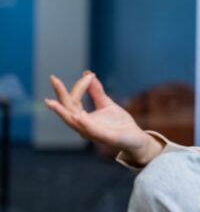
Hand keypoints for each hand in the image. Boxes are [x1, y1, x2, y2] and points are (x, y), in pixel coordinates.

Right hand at [45, 71, 161, 165]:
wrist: (136, 138)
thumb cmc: (119, 123)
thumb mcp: (106, 104)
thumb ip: (96, 92)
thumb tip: (87, 73)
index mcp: (83, 119)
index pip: (73, 101)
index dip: (80, 86)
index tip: (89, 75)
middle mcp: (83, 127)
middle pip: (68, 110)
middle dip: (60, 95)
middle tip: (53, 79)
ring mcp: (92, 133)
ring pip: (74, 122)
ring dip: (63, 112)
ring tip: (52, 103)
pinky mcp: (105, 137)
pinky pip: (92, 130)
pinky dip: (84, 123)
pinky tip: (77, 116)